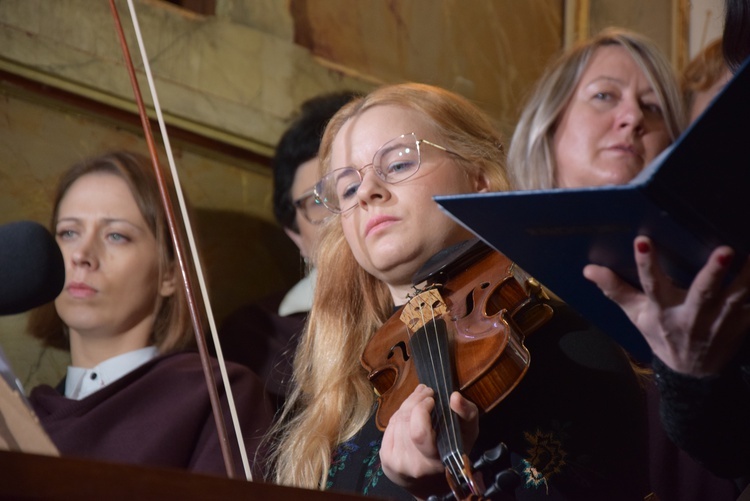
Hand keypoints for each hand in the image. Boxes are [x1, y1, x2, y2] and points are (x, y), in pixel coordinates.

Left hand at [380, 384, 478, 498]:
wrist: (432, 482)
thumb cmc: (454, 452)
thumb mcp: (468, 433)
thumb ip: (467, 413)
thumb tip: (454, 396)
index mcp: (435, 462)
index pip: (419, 432)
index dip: (421, 410)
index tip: (431, 398)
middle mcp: (412, 465)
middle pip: (406, 421)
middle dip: (414, 400)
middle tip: (425, 391)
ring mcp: (395, 462)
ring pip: (396, 421)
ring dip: (407, 405)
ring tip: (418, 398)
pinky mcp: (385, 458)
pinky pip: (389, 427)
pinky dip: (398, 415)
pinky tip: (408, 413)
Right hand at [583, 236, 749, 375]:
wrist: (692, 373)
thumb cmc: (661, 335)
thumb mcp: (636, 315)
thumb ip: (615, 289)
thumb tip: (588, 268)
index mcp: (662, 311)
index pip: (651, 285)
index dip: (647, 264)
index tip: (643, 240)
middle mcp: (691, 317)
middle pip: (703, 294)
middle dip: (713, 273)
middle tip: (724, 251)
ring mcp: (720, 322)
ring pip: (737, 296)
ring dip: (747, 276)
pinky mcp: (742, 323)